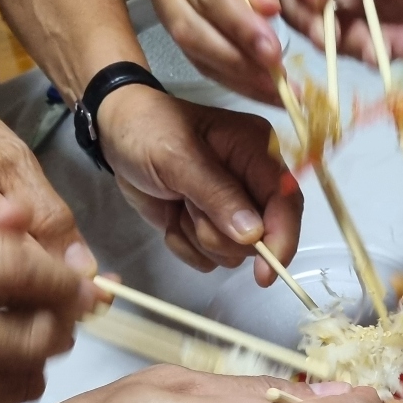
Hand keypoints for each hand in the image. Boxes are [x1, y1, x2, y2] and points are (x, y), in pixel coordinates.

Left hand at [96, 87, 302, 284]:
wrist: (115, 134)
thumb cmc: (147, 130)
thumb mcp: (179, 157)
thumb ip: (217, 195)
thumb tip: (253, 234)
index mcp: (256, 152)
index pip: (287, 202)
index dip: (282, 239)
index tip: (266, 272)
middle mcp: (252, 182)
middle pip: (261, 237)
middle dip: (219, 233)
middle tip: (188, 204)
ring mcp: (232, 209)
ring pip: (232, 253)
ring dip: (197, 237)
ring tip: (178, 203)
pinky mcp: (210, 227)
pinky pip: (208, 259)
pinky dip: (184, 245)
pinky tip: (172, 217)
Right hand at [138, 0, 283, 102]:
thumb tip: (267, 11)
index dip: (240, 23)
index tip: (273, 51)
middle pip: (192, 23)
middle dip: (236, 57)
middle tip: (276, 79)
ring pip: (189, 44)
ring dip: (232, 73)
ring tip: (272, 88)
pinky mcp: (163, 18)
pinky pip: (192, 53)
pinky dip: (225, 74)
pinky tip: (255, 84)